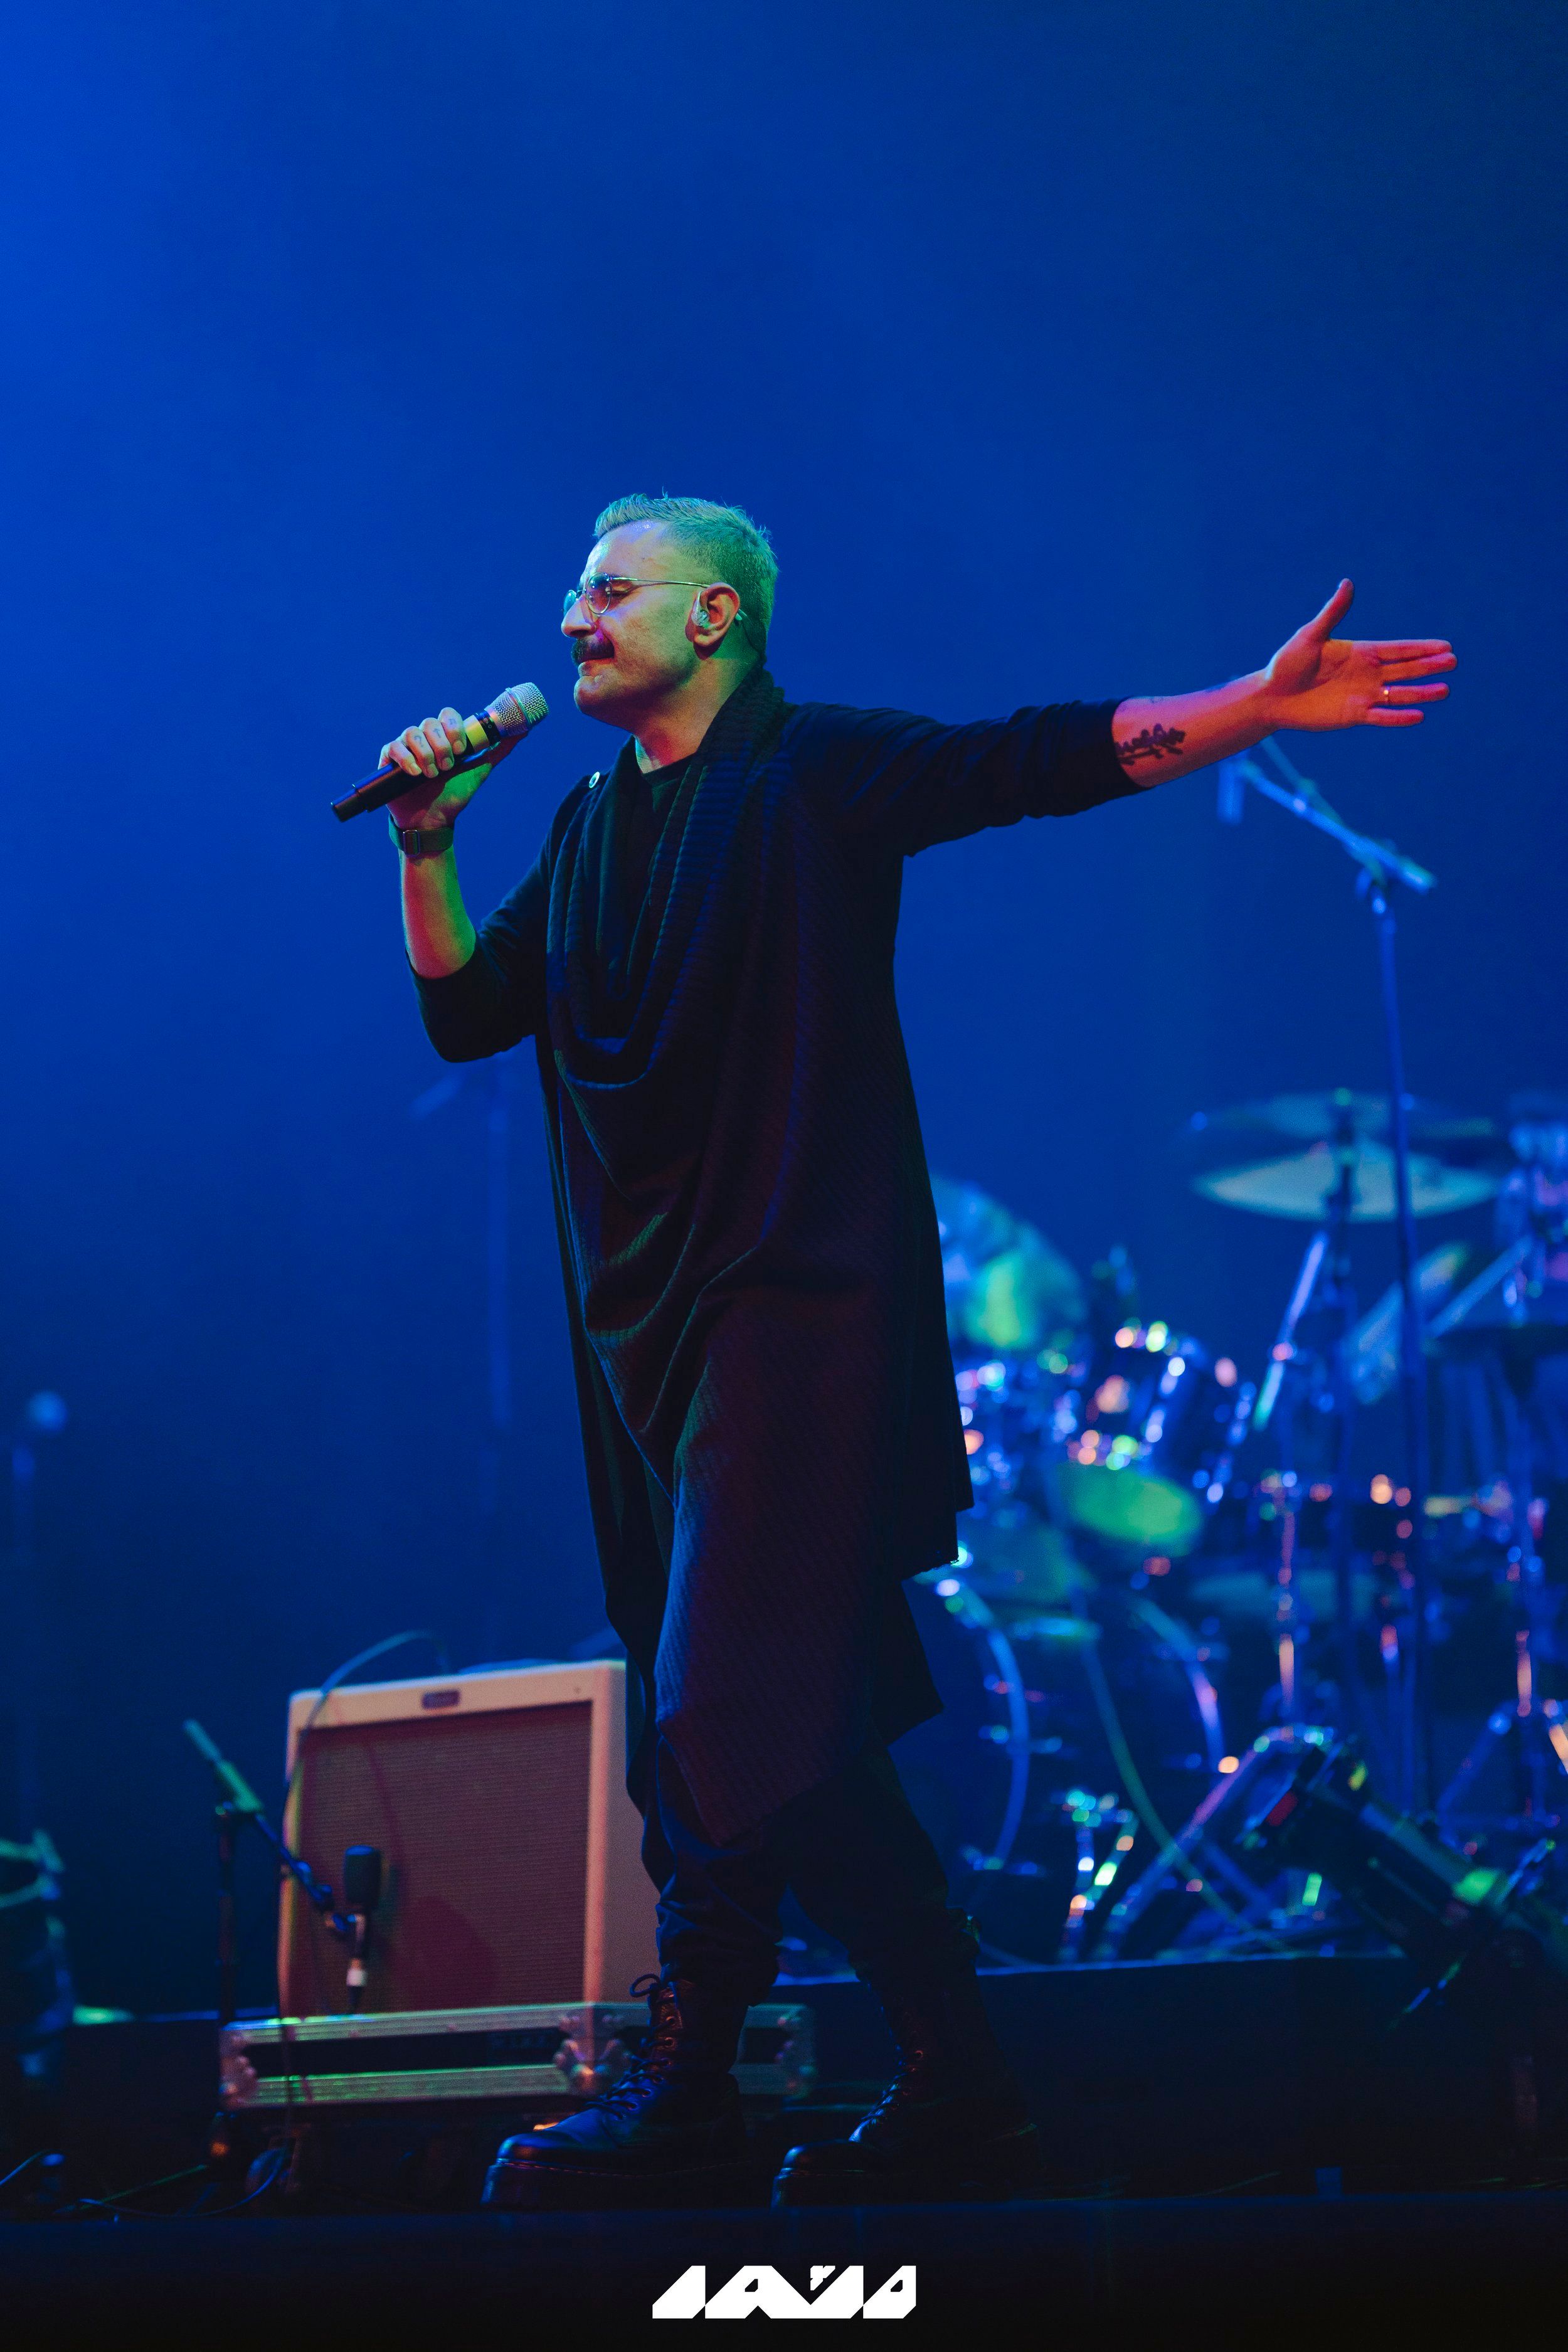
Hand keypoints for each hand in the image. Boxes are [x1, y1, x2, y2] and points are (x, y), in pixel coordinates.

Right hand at [380, 706, 518, 827]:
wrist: (432, 820)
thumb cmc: (454, 795)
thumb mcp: (479, 770)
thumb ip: (498, 750)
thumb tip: (523, 730)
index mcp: (444, 736)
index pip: (448, 715)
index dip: (454, 728)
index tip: (462, 750)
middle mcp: (424, 737)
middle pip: (430, 723)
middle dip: (442, 746)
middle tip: (447, 767)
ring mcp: (406, 746)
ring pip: (412, 733)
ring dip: (426, 754)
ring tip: (432, 775)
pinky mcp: (389, 759)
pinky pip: (394, 747)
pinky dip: (407, 759)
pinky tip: (415, 774)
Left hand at [1262, 581, 1454, 731]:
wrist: (1271, 696)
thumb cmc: (1287, 663)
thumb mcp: (1311, 635)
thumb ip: (1333, 613)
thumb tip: (1347, 583)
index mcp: (1361, 652)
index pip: (1398, 649)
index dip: (1421, 648)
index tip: (1445, 646)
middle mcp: (1367, 674)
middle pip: (1405, 670)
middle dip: (1428, 667)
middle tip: (1453, 663)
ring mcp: (1362, 695)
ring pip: (1399, 694)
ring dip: (1421, 692)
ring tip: (1444, 690)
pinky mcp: (1354, 715)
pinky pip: (1381, 716)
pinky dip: (1398, 717)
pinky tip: (1418, 716)